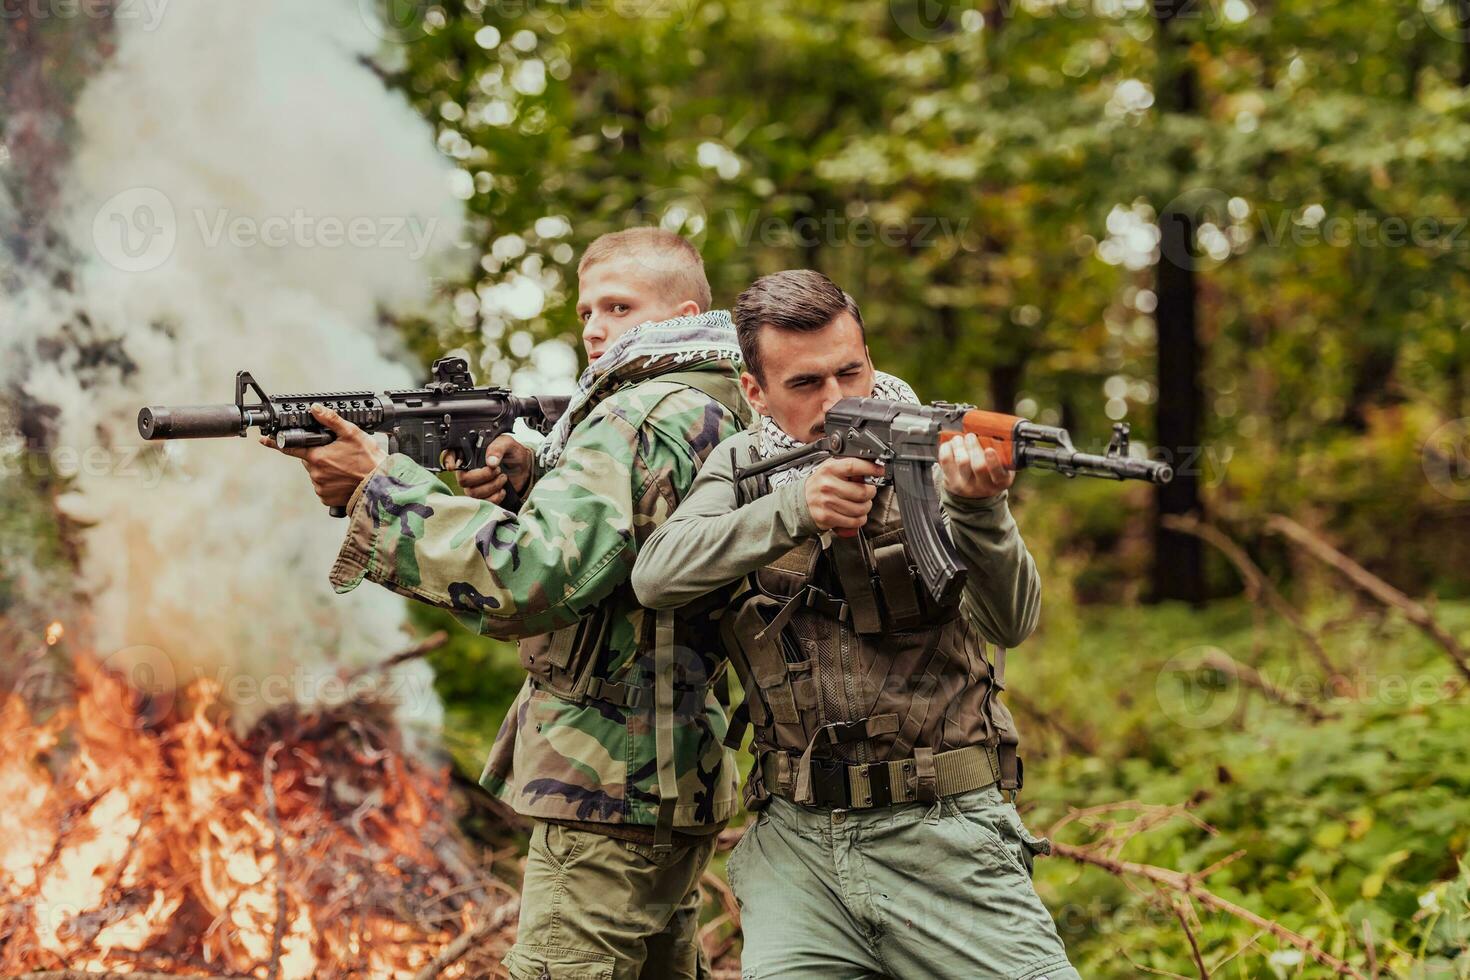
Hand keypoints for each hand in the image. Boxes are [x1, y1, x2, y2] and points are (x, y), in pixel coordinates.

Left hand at [260, 403, 385, 508]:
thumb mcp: (352, 434)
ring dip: (326, 469)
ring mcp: (320, 488)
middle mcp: (315, 474)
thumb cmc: (369, 460)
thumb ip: (331, 420)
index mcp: (317, 457)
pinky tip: (344, 479)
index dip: (275, 443)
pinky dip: (330, 483)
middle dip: (318, 455)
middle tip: (337, 454)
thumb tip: (315, 408)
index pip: (290, 447)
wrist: (381, 485)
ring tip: (345, 468)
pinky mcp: (326, 499)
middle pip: (309, 460)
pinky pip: (323, 488)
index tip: (264, 440)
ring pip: (316, 474)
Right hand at [448, 434, 532, 504]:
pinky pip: (482, 503)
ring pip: (472, 493)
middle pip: (462, 479)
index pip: (450, 456)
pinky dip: (495, 497)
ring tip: (503, 477)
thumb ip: (498, 448)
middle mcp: (469, 469)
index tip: (452, 466)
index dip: (448, 461)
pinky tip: (502, 490)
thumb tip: (490, 462)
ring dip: (491, 486)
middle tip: (497, 469)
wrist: (525, 468)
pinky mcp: (483, 497)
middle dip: (481, 476)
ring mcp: (475, 485)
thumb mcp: (507, 443)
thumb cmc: (513, 453)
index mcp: (471, 453)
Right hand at [804, 457, 883, 532]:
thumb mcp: (831, 469)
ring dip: (866, 508)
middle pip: (861, 492)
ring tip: (862, 505)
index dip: (870, 468)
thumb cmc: (820, 485)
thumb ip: (848, 467)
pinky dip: (860, 519)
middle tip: (868, 492)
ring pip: (860, 509)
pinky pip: (854, 521)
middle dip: (870, 493)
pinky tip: (856, 515)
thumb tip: (871, 468)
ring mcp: (827, 502)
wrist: (801, 502)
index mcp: (829, 469)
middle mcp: (827, 485)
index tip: (880, 470)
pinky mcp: (828, 517)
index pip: (853, 466)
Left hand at [939, 433, 1013, 499]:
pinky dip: (947, 448)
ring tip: (959, 438)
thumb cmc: (990, 470)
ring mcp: (965, 486)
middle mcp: (983, 487)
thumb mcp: (1003, 465)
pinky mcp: (950, 482)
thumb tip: (989, 431)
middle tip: (971, 436)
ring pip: (962, 462)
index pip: (998, 474)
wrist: (973, 488)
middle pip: (979, 466)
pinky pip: (946, 461)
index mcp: (1001, 481)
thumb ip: (1000, 451)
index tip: (989, 450)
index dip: (993, 461)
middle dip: (974, 446)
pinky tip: (950, 445)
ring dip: (959, 445)